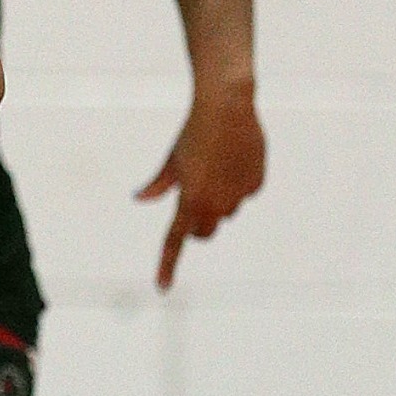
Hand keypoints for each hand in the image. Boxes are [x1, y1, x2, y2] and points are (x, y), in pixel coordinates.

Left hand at [136, 85, 264, 290]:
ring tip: (215, 166)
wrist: (226, 107)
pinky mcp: (256, 184)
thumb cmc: (193, 133)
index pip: (175, 240)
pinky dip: (239, 183)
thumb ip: (158, 185)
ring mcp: (238, 196)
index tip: (162, 287)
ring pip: (226, 212)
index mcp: (189, 200)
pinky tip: (235, 158)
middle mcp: (215, 204)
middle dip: (198, 225)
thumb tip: (139, 198)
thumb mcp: (171, 160)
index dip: (167, 264)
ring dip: (219, 200)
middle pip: (203, 233)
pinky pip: (245, 193)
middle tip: (193, 199)